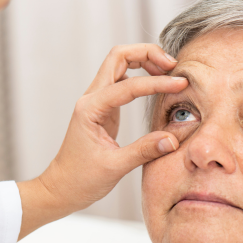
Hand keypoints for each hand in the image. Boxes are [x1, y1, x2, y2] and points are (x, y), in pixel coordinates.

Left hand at [17, 44, 187, 238]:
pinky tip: (157, 83)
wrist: (61, 188)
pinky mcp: (103, 108)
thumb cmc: (80, 179)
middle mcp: (91, 99)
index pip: (128, 85)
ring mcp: (96, 101)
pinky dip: (140, 75)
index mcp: (90, 109)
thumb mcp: (114, 168)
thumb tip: (172, 139)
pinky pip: (122, 81)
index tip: (181, 84)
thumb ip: (144, 151)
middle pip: (118, 57)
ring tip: (169, 71)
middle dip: (147, 53)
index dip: (157, 82)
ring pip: (119, 64)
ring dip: (144, 60)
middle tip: (174, 65)